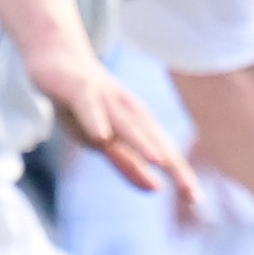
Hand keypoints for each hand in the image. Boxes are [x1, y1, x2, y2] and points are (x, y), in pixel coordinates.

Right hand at [31, 42, 195, 209]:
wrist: (58, 55)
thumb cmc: (85, 102)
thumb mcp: (105, 139)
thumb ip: (129, 163)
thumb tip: (156, 188)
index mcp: (136, 124)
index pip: (162, 152)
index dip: (178, 175)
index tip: (196, 199)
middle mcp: (126, 111)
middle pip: (152, 140)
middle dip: (173, 165)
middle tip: (190, 191)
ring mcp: (103, 98)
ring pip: (125, 123)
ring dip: (142, 142)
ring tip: (161, 163)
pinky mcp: (77, 87)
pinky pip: (87, 105)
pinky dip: (95, 119)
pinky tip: (101, 136)